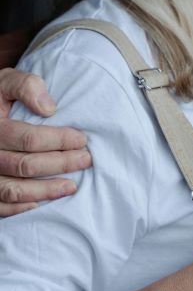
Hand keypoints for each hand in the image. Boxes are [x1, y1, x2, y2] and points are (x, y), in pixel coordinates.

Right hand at [0, 68, 91, 215]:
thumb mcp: (6, 82)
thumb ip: (25, 86)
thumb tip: (49, 108)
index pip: (28, 138)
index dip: (59, 141)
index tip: (82, 140)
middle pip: (25, 165)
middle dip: (61, 164)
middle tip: (85, 160)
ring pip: (13, 190)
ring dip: (46, 191)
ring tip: (72, 186)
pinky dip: (20, 208)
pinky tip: (42, 204)